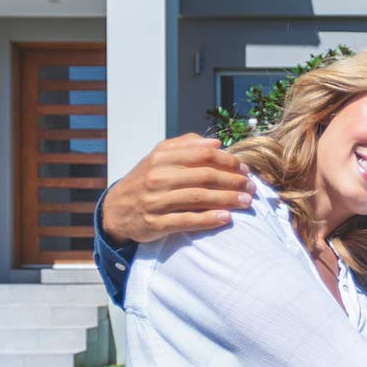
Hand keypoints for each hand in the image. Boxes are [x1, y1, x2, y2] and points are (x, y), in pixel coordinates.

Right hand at [99, 134, 254, 246]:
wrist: (115, 210)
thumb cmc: (144, 181)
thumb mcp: (158, 157)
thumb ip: (186, 146)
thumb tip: (215, 143)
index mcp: (161, 158)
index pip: (201, 154)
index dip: (227, 161)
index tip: (244, 168)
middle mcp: (157, 177)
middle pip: (204, 176)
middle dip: (232, 181)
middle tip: (251, 187)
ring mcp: (155, 201)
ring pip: (198, 198)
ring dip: (226, 200)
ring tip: (246, 202)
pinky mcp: (155, 223)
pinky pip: (186, 220)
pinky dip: (208, 219)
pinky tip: (226, 218)